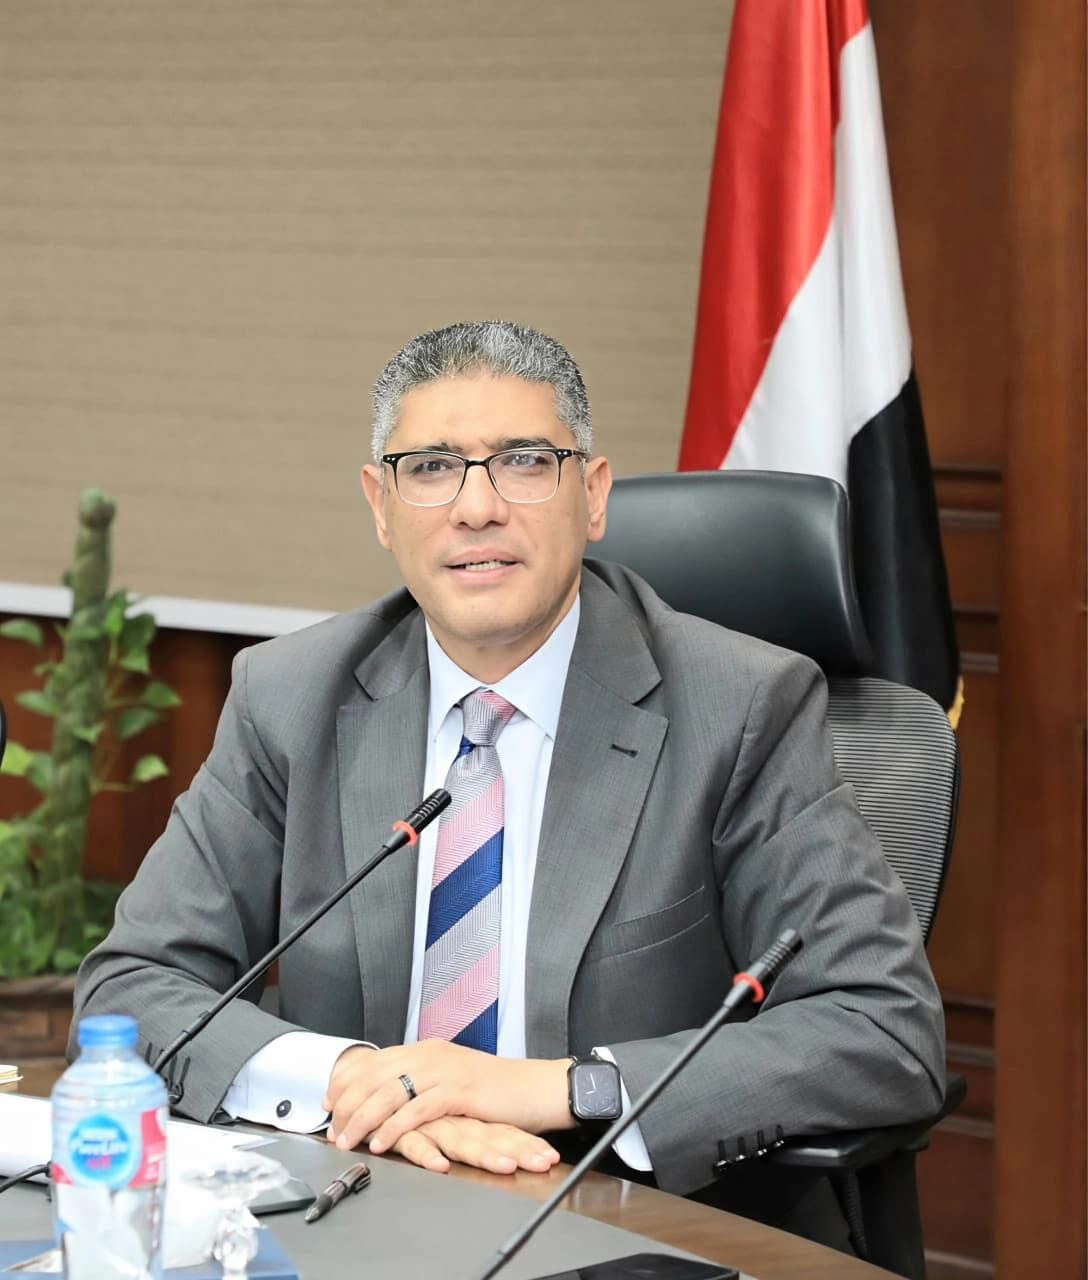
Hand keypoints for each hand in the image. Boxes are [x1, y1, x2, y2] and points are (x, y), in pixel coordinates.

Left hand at [323, 1040, 575, 1154]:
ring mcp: (444, 1070)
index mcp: (425, 1049)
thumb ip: (418, 1084)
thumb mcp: (448, 1080)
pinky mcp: (458, 1090)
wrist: (532, 1087)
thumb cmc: (491, 1091)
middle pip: (374, 1075)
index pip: (373, 1061)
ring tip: (347, 1141)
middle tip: (333, 1131)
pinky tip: (381, 1143)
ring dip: (363, 1119)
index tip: (328, 1105)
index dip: (346, 1082)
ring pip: (390, 1091)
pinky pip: (417, 1109)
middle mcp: (430, 1054)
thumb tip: (385, 1100)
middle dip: (347, 1104)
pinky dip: (394, 1127)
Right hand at [386, 1116, 560, 1175]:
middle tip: (543, 1161)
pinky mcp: (403, 1130)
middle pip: (491, 1136)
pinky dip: (427, 1155)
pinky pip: (416, 1143)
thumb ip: (466, 1136)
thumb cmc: (410, 1106)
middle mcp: (453, 1119)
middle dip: (519, 1149)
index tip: (549, 1158)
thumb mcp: (444, 1122)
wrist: (371, 1081)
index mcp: (467, 1116)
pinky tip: (440, 1165)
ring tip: (507, 1165)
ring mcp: (431, 1123)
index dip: (526, 1144)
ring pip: (461, 1139)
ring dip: (485, 1153)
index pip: (502, 1131)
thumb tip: (502, 1152)